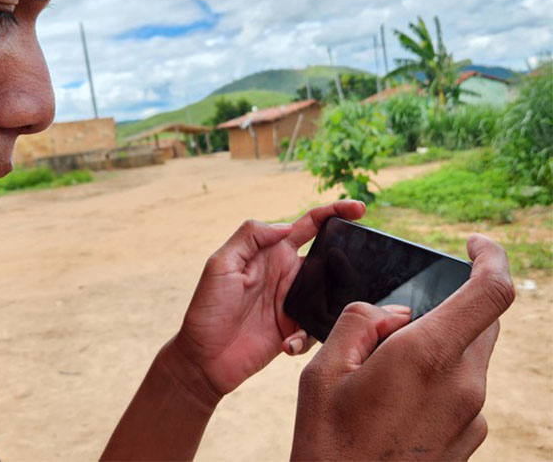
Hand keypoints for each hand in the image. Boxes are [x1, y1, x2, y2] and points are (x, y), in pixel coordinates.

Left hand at [170, 200, 366, 403]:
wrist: (203, 358)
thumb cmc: (207, 308)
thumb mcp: (221, 264)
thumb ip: (250, 237)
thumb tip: (285, 225)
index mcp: (272, 252)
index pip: (309, 225)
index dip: (334, 212)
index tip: (359, 208)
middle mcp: (287, 274)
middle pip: (329, 258)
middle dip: (348, 259)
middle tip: (362, 264)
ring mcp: (294, 302)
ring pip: (332, 294)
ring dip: (332, 303)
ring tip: (307, 315)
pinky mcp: (297, 330)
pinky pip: (318, 328)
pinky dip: (307, 337)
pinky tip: (286, 344)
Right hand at [291, 234, 514, 460]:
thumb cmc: (328, 438)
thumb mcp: (325, 368)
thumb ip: (362, 323)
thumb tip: (393, 314)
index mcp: (427, 357)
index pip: (491, 292)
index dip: (492, 257)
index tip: (474, 243)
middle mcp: (464, 385)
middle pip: (482, 320)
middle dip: (452, 305)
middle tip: (402, 320)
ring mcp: (472, 415)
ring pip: (472, 354)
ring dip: (442, 342)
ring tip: (387, 368)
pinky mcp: (471, 437)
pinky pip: (465, 386)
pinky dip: (441, 374)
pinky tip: (397, 398)